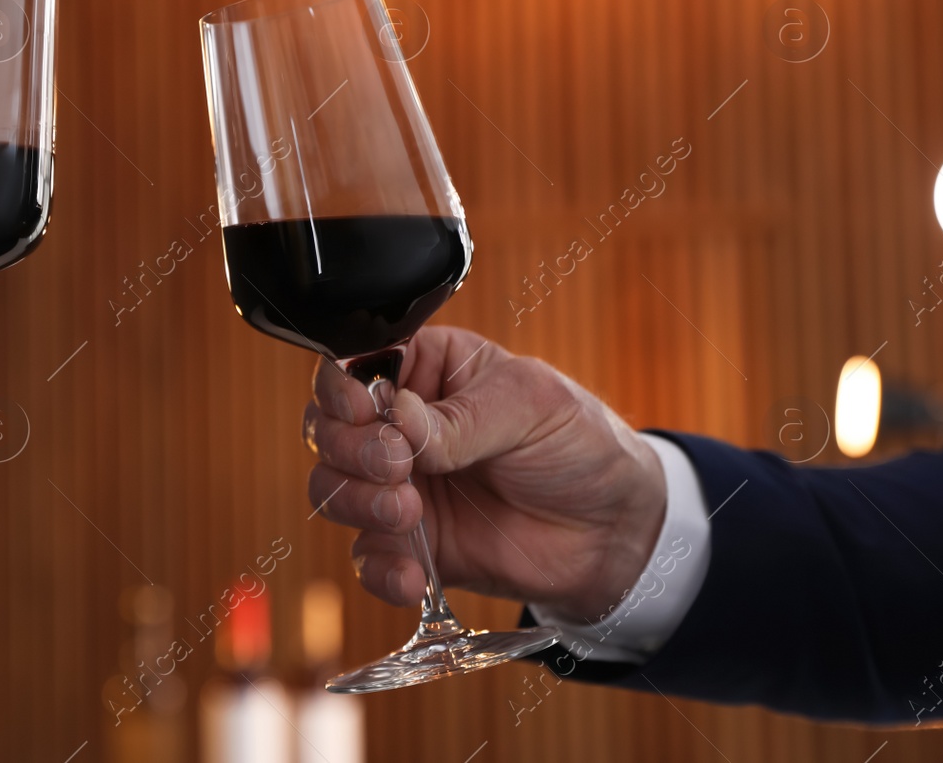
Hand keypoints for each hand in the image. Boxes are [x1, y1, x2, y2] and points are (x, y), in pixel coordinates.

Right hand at [303, 325, 664, 622]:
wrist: (614, 533)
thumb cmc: (578, 445)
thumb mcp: (531, 406)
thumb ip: (460, 418)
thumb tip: (397, 420)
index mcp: (426, 370)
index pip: (352, 367)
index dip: (342, 389)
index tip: (365, 410)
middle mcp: (399, 427)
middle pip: (327, 429)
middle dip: (350, 450)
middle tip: (396, 466)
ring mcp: (400, 487)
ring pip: (332, 489)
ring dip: (356, 503)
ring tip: (409, 513)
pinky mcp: (412, 545)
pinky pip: (367, 557)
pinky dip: (380, 569)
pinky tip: (412, 575)